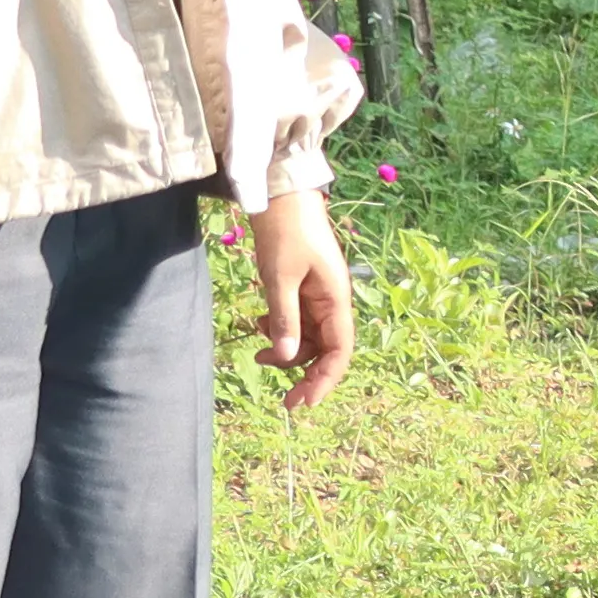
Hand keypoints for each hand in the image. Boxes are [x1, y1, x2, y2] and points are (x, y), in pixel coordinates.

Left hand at [244, 187, 357, 410]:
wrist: (280, 195)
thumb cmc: (285, 233)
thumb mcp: (279, 279)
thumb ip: (284, 319)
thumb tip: (288, 358)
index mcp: (336, 299)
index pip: (340, 351)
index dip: (325, 379)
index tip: (303, 402)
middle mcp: (332, 301)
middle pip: (325, 349)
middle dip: (304, 372)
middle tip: (282, 397)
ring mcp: (317, 295)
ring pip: (308, 337)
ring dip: (287, 351)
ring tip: (258, 354)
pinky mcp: (302, 288)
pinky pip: (296, 320)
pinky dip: (279, 330)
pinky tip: (258, 326)